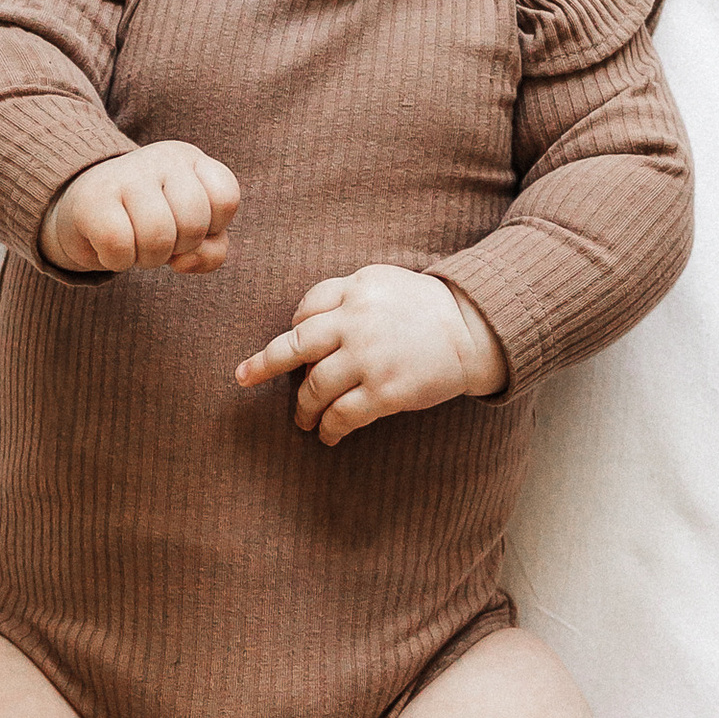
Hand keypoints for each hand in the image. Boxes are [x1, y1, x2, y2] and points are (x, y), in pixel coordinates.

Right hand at [41, 143, 240, 276]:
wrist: (80, 210)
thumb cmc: (146, 222)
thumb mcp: (190, 233)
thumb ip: (211, 250)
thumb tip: (184, 261)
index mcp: (190, 159)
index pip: (225, 198)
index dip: (212, 227)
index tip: (186, 224)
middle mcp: (161, 158)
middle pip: (194, 225)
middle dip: (178, 248)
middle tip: (156, 239)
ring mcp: (126, 174)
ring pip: (159, 239)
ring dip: (148, 259)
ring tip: (134, 246)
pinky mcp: (93, 199)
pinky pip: (120, 247)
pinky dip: (118, 261)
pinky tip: (110, 248)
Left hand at [235, 267, 505, 443]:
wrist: (474, 330)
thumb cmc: (425, 308)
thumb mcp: (382, 281)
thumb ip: (343, 295)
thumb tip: (302, 324)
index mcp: (355, 290)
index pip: (307, 310)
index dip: (295, 331)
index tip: (292, 351)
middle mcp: (356, 322)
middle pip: (296, 346)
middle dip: (264, 364)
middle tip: (244, 378)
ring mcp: (370, 358)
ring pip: (315, 388)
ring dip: (302, 408)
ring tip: (302, 420)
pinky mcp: (386, 391)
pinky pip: (343, 415)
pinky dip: (329, 428)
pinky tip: (327, 435)